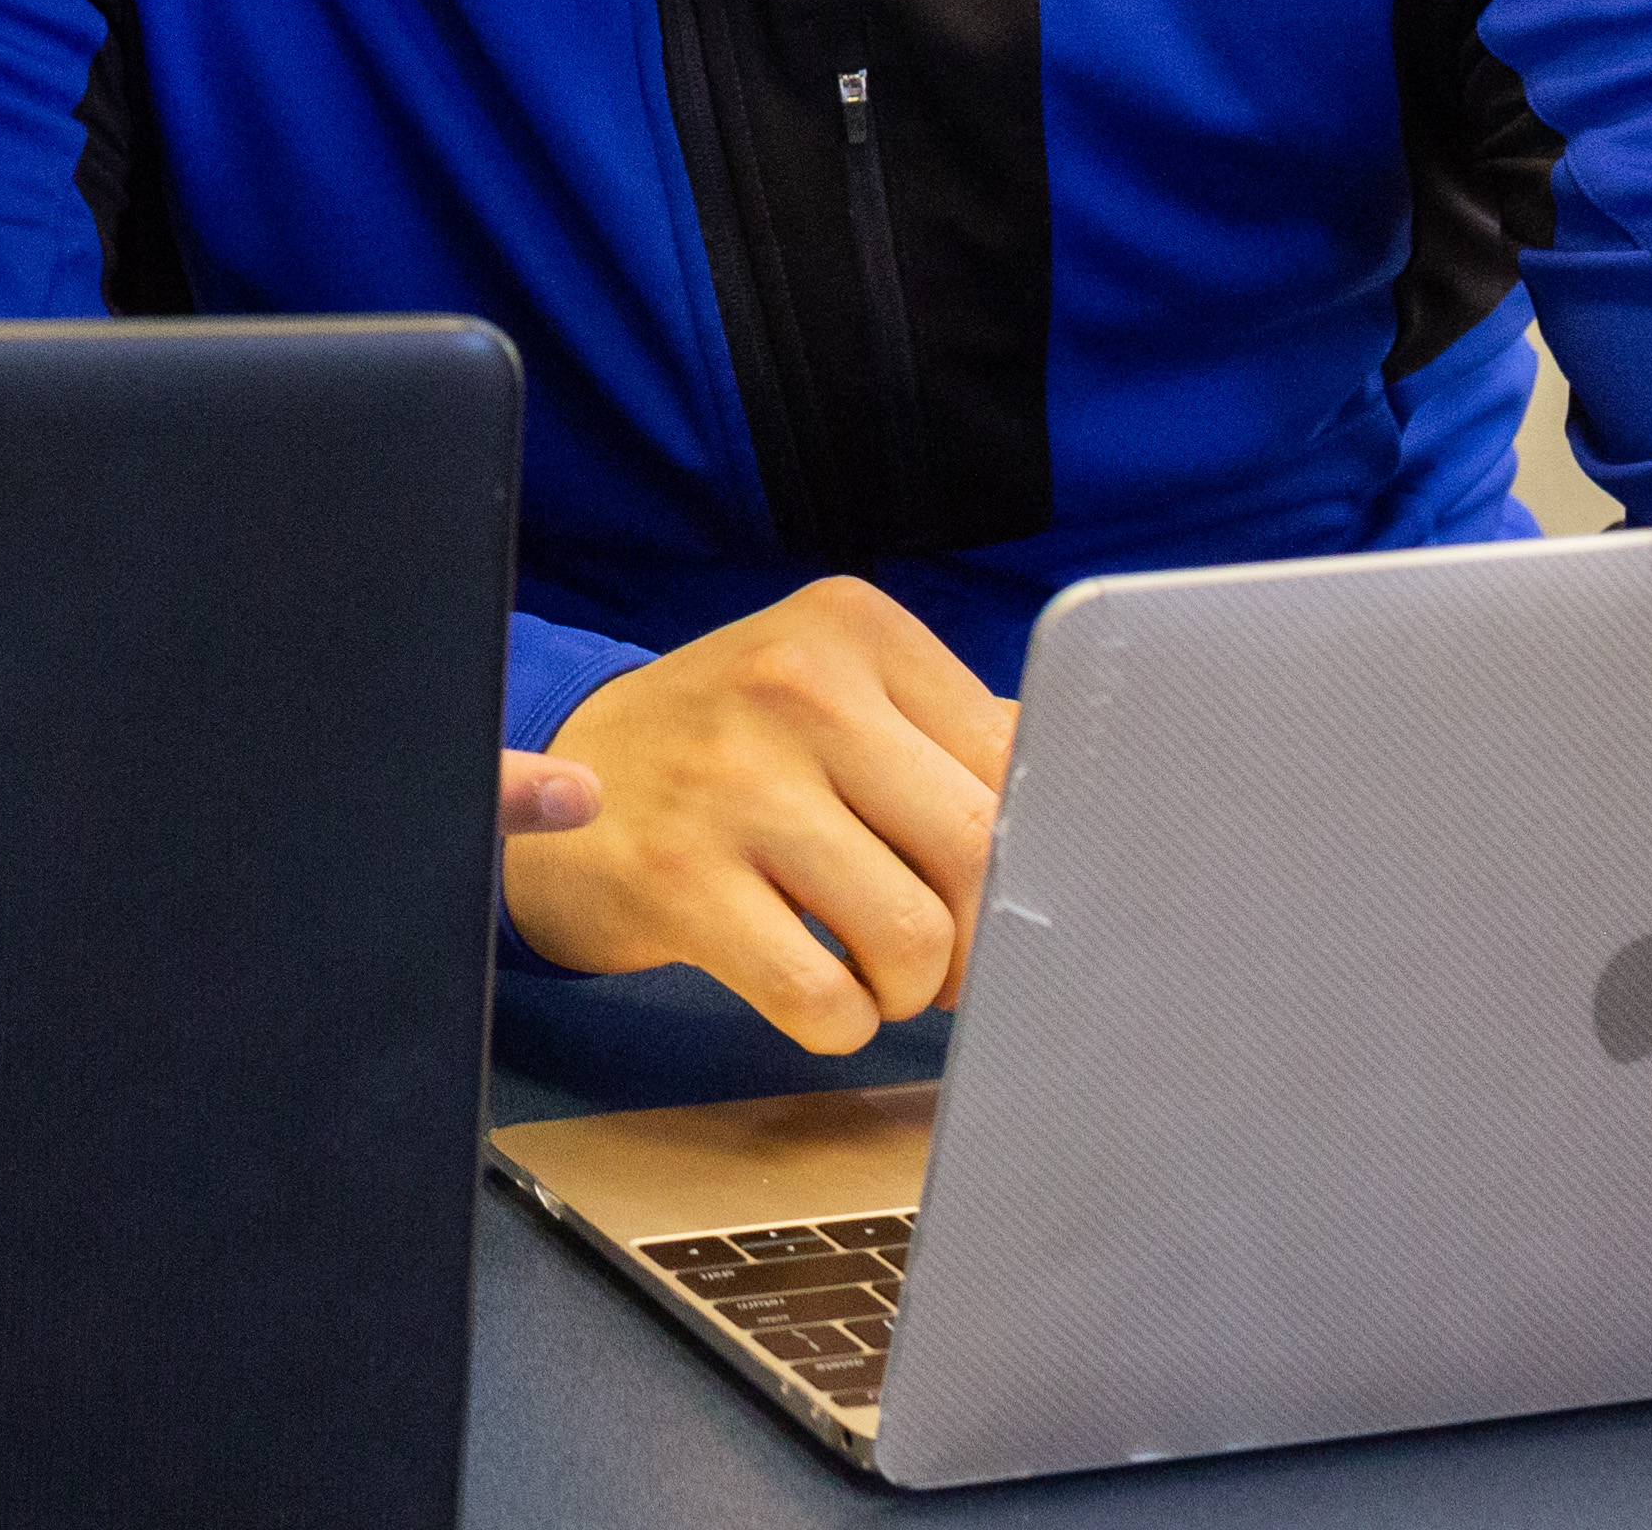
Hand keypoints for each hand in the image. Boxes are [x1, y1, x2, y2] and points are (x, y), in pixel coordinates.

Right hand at [501, 577, 1018, 1055]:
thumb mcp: (836, 692)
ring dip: (907, 988)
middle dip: (977, 933)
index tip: (985, 887)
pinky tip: (816, 994)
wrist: (563, 775)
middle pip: (974, 848)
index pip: (1009, 759)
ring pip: (911, 935)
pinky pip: (820, 997)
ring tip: (872, 972)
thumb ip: (949, 732)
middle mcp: (794, 686)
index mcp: (852, 628)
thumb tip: (1087, 802)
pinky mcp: (676, 879)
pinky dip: (840, 1023)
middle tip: (939, 952)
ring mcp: (730, 782)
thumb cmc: (733, 746)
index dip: (1018, 850)